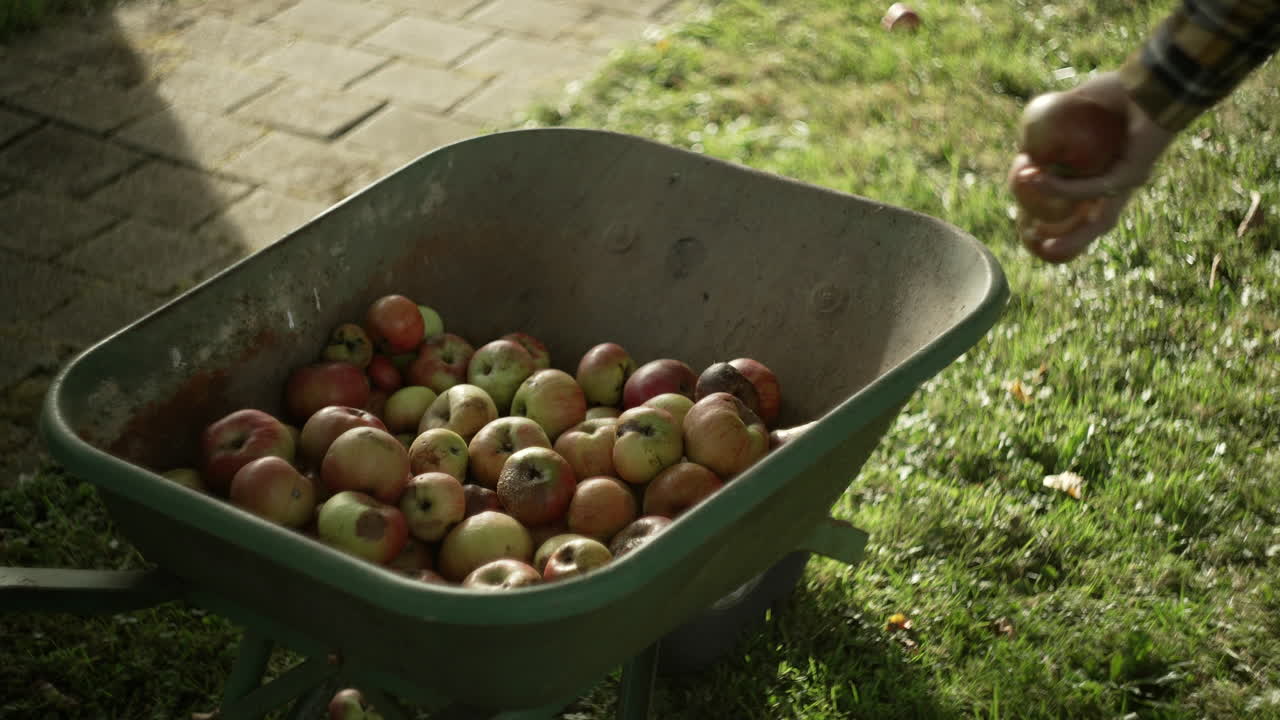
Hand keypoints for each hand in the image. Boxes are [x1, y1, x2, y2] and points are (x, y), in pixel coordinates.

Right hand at [1010, 71, 1177, 262]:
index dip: (1063, 220)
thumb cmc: (1126, 88)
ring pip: (1097, 219)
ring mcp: (1130, 181)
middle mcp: (1124, 182)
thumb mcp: (1082, 106)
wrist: (1157, 78)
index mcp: (1115, 171)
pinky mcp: (1131, 174)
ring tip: (1035, 235)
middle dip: (1068, 240)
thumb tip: (1026, 144)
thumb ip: (1058, 121)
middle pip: (1096, 223)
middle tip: (1035, 242)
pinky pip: (1090, 187)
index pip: (1089, 206)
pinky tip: (1035, 180)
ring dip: (1066, 232)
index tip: (1031, 222)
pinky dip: (1060, 187)